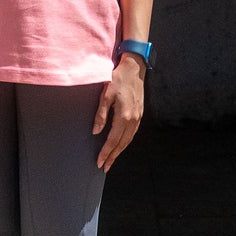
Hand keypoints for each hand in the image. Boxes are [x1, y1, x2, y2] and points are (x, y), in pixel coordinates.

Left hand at [92, 53, 146, 170]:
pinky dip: (126, 142)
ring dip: (119, 151)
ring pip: (128, 140)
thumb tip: (96, 132)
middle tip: (105, 167)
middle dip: (112, 156)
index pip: (113, 140)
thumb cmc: (117, 78)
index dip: (106, 152)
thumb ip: (101, 114)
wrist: (134, 68)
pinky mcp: (139, 114)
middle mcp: (133, 119)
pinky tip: (121, 145)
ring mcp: (138, 117)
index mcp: (124, 116)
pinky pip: (132, 133)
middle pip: (122, 144)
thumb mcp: (105, 94)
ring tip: (111, 159)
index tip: (100, 162)